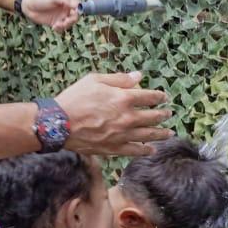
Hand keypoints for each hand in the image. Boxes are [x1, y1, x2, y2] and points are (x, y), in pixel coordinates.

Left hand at [21, 0, 78, 30]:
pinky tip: (54, 27)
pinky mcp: (55, 23)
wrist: (28, 6)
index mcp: (66, 1)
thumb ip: (65, 0)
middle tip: (65, 21)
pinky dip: (60, 29)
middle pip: (75, 16)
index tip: (74, 13)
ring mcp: (60, 17)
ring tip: (57, 25)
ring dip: (65, 25)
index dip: (79, 10)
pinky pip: (61, 29)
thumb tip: (77, 4)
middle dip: (71, 20)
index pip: (78, 6)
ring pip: (69, 24)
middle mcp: (65, 9)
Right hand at [57, 71, 172, 156]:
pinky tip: (152, 150)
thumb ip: (119, 79)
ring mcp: (122, 135)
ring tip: (169, 133)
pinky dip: (145, 150)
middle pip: (152, 117)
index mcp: (124, 98)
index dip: (159, 97)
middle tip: (168, 113)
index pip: (149, 97)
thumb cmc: (74, 98)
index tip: (164, 97)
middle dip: (163, 114)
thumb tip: (138, 76)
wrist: (58, 124)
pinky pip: (134, 150)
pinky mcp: (113, 148)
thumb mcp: (94, 80)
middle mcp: (127, 118)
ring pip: (148, 135)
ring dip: (161, 133)